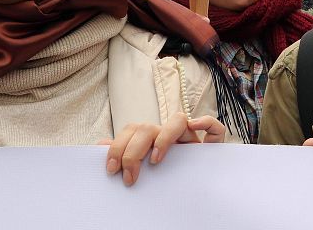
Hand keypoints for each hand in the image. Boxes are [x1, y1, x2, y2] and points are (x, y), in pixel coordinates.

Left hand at [100, 114, 224, 185]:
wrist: (195, 192)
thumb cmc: (165, 178)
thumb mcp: (141, 169)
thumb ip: (123, 154)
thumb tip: (100, 145)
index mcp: (152, 138)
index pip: (133, 129)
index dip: (119, 146)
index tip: (111, 169)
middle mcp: (170, 134)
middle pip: (149, 127)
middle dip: (134, 150)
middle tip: (129, 177)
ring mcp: (190, 137)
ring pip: (177, 120)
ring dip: (163, 138)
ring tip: (155, 161)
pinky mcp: (211, 144)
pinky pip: (212, 126)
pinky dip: (206, 123)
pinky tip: (195, 127)